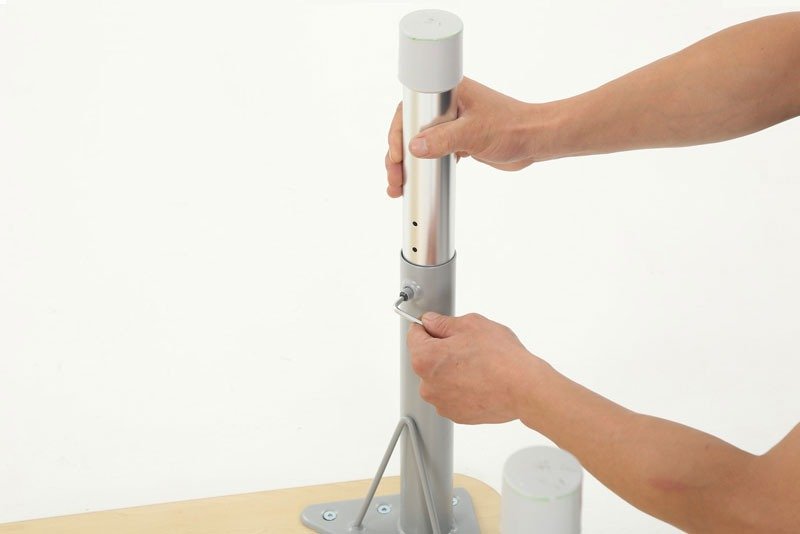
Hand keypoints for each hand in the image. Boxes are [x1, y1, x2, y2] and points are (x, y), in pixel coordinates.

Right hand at [385, 78, 550, 197]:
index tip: (396, 156)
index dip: (397, 133)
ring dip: (408, 165)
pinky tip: (416, 183)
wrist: (536, 140)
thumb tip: (414, 147)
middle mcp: (446, 106)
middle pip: (410, 129)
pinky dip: (423, 167)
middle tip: (394, 179)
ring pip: (419, 144)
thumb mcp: (475, 133)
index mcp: (448, 92)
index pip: (410, 109)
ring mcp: (452, 124)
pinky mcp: (459, 140)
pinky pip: (434, 153)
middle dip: (397, 156)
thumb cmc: (513, 127)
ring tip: (398, 187)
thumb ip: (444, 139)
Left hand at [407, 311, 543, 423]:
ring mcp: (441, 402)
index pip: (414, 335)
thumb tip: (432, 322)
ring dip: (452, 371)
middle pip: (427, 359)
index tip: (439, 326)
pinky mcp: (456, 415)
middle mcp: (427, 384)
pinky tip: (480, 381)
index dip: (428, 327)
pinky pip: (452, 395)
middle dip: (442, 350)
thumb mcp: (471, 324)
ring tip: (477, 366)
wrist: (524, 389)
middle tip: (468, 346)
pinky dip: (462, 388)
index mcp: (425, 358)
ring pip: (440, 378)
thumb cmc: (500, 357)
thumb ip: (444, 322)